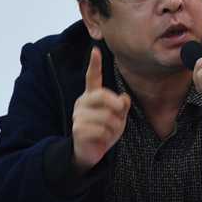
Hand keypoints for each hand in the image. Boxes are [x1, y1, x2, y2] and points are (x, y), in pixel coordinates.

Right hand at [71, 47, 130, 171]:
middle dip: (116, 106)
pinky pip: (101, 130)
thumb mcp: (118, 117)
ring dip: (114, 127)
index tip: (95, 50)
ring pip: (106, 116)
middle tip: (119, 114)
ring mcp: (78, 115)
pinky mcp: (78, 129)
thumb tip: (124, 98)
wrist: (91, 151)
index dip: (94, 64)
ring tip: (108, 132)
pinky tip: (102, 139)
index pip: (92, 77)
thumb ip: (122, 106)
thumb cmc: (105, 131)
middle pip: (103, 96)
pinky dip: (107, 137)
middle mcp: (83, 102)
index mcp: (92, 96)